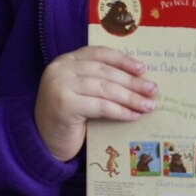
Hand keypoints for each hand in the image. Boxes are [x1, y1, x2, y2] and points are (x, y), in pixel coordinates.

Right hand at [34, 46, 154, 161]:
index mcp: (65, 61)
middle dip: (132, 82)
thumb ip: (98, 81)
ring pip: (105, 89)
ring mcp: (60, 86)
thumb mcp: (81, 92)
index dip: (122, 60)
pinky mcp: (65, 105)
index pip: (99, 54)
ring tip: (148, 105)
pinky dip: (120, 112)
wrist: (42, 142)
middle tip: (153, 90)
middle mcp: (60, 69)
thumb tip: (138, 80)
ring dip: (131, 98)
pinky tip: (133, 116)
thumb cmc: (67, 117)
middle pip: (105, 72)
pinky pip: (101, 106)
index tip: (143, 69)